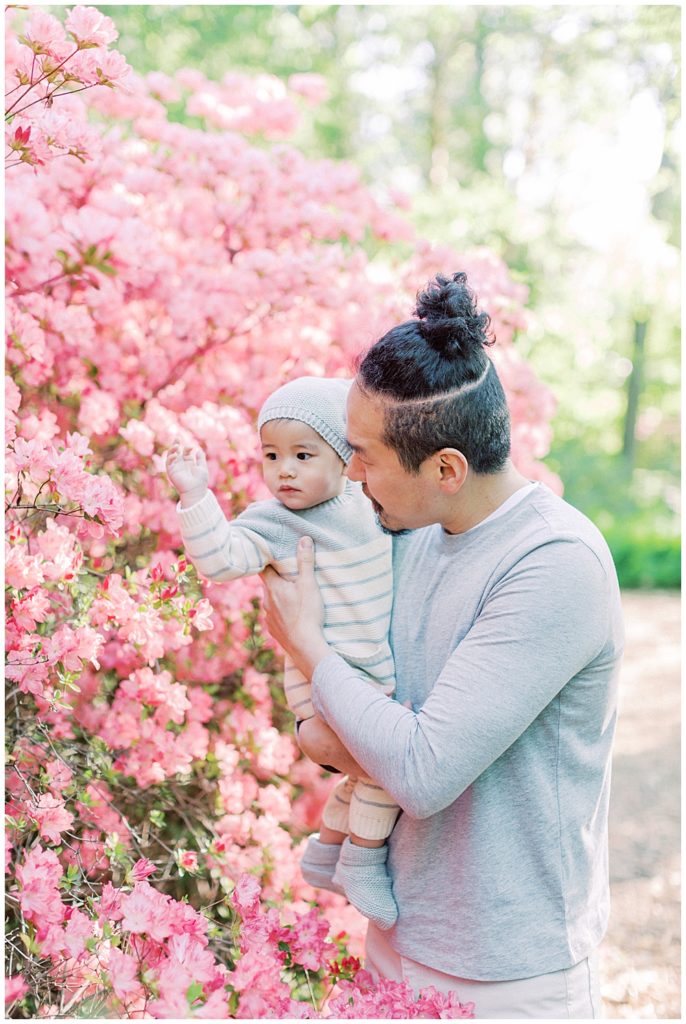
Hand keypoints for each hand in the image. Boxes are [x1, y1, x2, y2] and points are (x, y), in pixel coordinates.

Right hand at [165, 442, 208, 505]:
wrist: (195, 490)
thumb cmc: (200, 481)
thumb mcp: (202, 467)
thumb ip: (201, 458)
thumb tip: (199, 450)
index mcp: (189, 463)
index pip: (186, 452)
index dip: (188, 448)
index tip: (191, 447)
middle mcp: (181, 464)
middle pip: (177, 452)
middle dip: (176, 444)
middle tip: (177, 438)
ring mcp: (176, 467)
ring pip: (171, 456)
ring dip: (172, 450)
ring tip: (176, 445)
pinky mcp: (171, 472)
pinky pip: (168, 463)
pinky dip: (170, 458)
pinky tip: (175, 455)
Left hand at [260, 536, 330, 677]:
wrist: (304, 646)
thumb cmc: (306, 613)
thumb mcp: (309, 584)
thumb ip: (305, 561)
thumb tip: (304, 538)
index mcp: (272, 587)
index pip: (263, 568)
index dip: (266, 560)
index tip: (269, 554)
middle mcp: (266, 601)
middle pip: (268, 585)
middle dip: (276, 579)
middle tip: (288, 574)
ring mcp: (268, 617)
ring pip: (271, 601)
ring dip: (279, 597)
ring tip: (292, 596)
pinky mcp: (273, 630)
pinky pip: (275, 616)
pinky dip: (282, 613)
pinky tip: (292, 615)